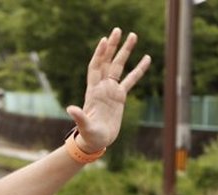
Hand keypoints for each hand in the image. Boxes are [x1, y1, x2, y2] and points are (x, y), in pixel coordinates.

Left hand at [66, 28, 151, 152]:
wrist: (96, 142)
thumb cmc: (89, 135)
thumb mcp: (85, 126)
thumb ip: (79, 117)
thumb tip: (70, 108)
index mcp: (93, 92)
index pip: (96, 67)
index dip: (99, 54)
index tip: (105, 40)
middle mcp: (102, 88)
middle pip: (107, 62)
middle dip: (113, 46)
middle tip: (118, 30)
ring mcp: (111, 91)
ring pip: (119, 67)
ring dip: (125, 52)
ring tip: (133, 35)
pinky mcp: (120, 97)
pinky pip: (131, 80)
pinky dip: (139, 69)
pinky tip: (147, 58)